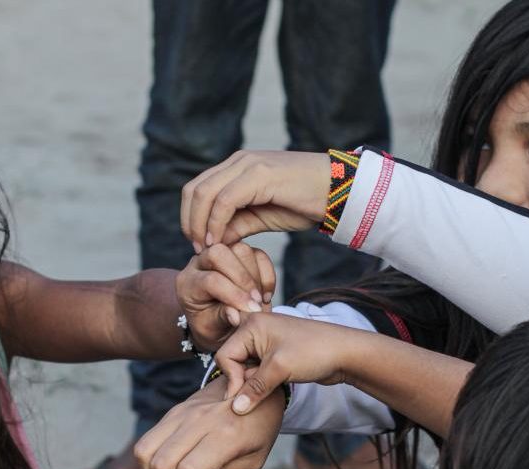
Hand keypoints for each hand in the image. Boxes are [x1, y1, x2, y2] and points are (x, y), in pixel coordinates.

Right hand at [135, 376, 283, 468]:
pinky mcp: (172, 412)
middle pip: (161, 464)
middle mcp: (199, 420)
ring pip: (144, 451)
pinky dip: (150, 464)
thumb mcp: (254, 459)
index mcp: (226, 434)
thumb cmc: (260, 428)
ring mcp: (182, 413)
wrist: (254, 386)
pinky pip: (146, 441)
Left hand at [176, 242, 274, 350]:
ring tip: (260, 300)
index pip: (210, 279)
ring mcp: (219, 254)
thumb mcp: (212, 328)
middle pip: (220, 253)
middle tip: (256, 301)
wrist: (214, 320)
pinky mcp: (238, 253)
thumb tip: (236, 315)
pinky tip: (266, 295)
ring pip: (241, 249)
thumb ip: (222, 319)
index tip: (251, 309)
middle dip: (243, 278)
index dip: (233, 294)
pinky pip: (258, 254)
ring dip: (256, 276)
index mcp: (187, 283)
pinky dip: (267, 274)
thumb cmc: (210, 325)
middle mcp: (199, 263)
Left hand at [181, 151, 329, 249]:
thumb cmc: (304, 204)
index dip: (190, 217)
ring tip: (206, 248)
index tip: (197, 243)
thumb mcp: (262, 217)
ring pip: (205, 193)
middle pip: (194, 189)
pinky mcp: (259, 175)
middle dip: (189, 221)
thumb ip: (236, 225)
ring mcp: (248, 165)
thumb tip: (212, 241)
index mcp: (237, 167)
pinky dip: (216, 223)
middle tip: (196, 248)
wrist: (339, 192)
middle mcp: (239, 161)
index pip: (198, 188)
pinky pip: (225, 201)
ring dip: (199, 224)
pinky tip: (219, 241)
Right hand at [217, 312, 352, 414]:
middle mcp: (255, 329)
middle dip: (241, 380)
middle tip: (253, 395)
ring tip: (265, 391)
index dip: (231, 378)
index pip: (225, 355)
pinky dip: (260, 381)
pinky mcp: (275, 352)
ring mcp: (266, 341)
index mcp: (252, 324)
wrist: (346, 352)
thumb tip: (235, 408)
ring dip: (252, 382)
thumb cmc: (314, 352)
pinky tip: (270, 389)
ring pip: (245, 367)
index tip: (241, 398)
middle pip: (233, 360)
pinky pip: (257, 369)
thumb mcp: (279, 370)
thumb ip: (254, 389)